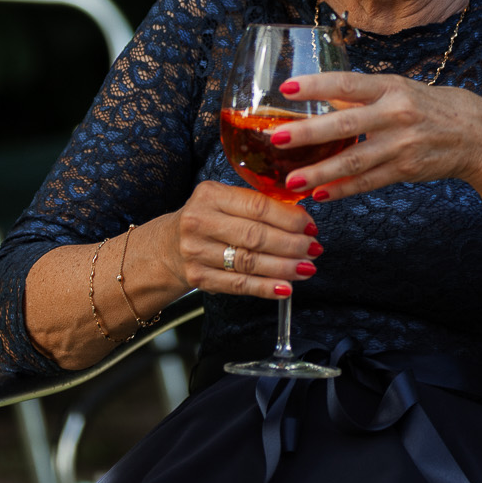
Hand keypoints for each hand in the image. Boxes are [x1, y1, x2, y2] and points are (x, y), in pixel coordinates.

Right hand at [171, 180, 320, 299]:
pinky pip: (239, 285)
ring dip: (284, 267)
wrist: (167, 247)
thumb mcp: (224, 201)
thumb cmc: (207, 221)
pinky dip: (265, 288)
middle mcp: (200, 221)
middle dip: (291, 244)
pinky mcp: (198, 277)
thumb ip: (257, 206)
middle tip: (314, 249)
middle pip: (255, 235)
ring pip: (249, 262)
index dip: (289, 218)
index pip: (257, 206)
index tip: (310, 226)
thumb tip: (302, 220)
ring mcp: (197, 251)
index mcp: (210, 194)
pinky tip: (285, 288)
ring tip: (306, 268)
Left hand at [270, 71, 481, 202]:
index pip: (348, 84)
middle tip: (276, 139)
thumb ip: (363, 96)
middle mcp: (396, 114)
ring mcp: (402, 145)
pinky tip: (319, 194)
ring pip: (354, 162)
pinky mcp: (406, 170)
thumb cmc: (431, 106)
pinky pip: (368, 182)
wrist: (477, 135)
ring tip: (291, 181)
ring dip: (320, 172)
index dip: (318, 86)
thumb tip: (321, 97)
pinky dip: (343, 189)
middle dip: (309, 134)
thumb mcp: (400, 89)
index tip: (287, 87)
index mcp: (391, 87)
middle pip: (346, 126)